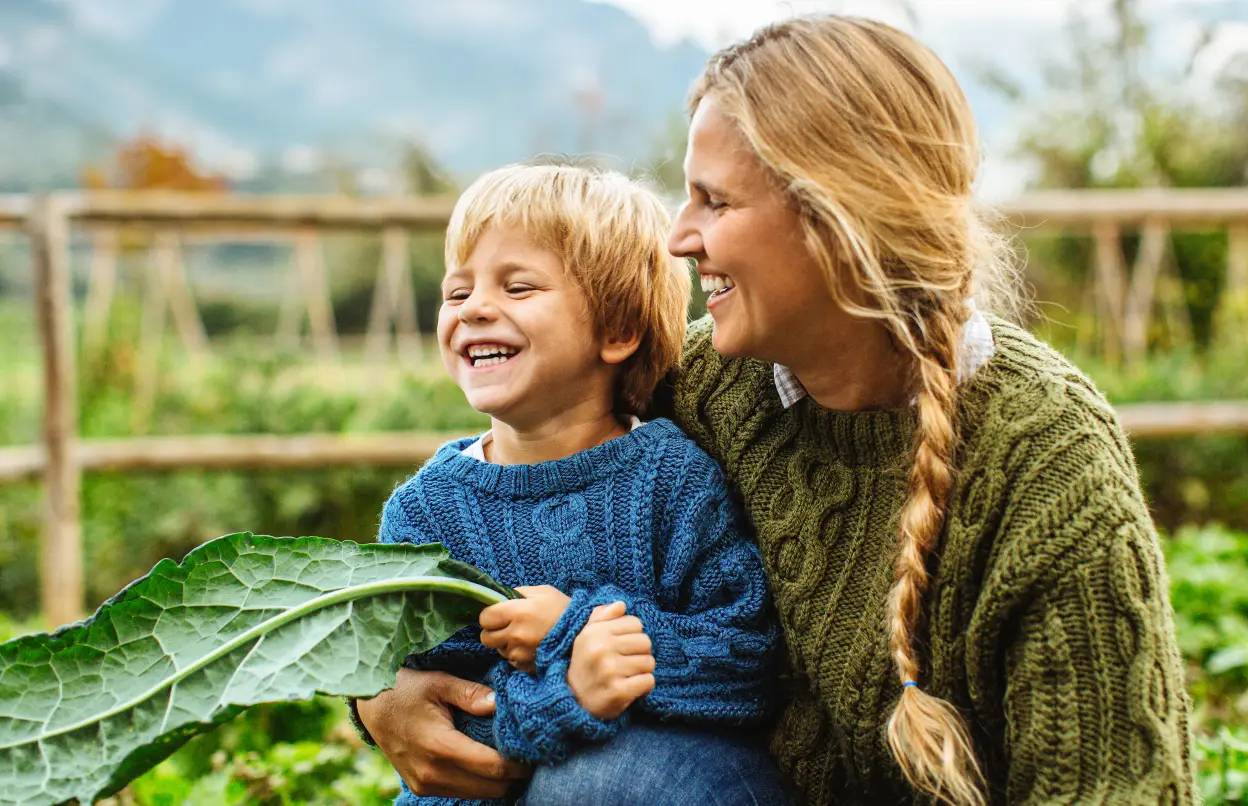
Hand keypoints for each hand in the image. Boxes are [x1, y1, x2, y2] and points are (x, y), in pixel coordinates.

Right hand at [355, 669, 528, 798]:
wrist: (370, 706)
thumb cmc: (405, 689)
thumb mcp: (437, 682)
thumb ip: (470, 694)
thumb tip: (499, 704)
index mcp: (440, 747)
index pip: (493, 767)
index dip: (520, 764)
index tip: (537, 752)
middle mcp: (433, 773)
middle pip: (491, 787)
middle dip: (515, 776)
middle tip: (532, 756)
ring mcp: (426, 784)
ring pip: (478, 795)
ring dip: (499, 783)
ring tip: (515, 761)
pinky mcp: (422, 787)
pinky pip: (461, 793)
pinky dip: (480, 784)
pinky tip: (490, 766)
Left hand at [480, 585, 570, 672]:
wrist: (583, 633)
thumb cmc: (563, 609)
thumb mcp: (542, 592)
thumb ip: (518, 592)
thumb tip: (500, 597)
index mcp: (517, 612)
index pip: (484, 617)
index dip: (490, 615)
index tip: (499, 614)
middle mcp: (515, 634)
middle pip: (486, 637)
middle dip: (494, 631)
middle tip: (508, 626)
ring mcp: (520, 652)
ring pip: (498, 650)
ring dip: (506, 643)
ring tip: (524, 636)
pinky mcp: (525, 666)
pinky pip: (511, 661)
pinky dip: (516, 655)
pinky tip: (530, 646)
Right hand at [567, 601, 655, 719]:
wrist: (572, 700)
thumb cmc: (585, 664)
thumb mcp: (586, 636)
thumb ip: (602, 617)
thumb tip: (621, 605)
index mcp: (594, 632)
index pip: (635, 623)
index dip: (632, 636)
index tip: (621, 647)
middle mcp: (601, 649)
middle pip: (645, 642)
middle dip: (639, 653)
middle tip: (625, 663)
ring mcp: (609, 670)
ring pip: (649, 662)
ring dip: (642, 671)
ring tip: (627, 676)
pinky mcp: (618, 691)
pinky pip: (648, 681)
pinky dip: (644, 687)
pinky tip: (631, 689)